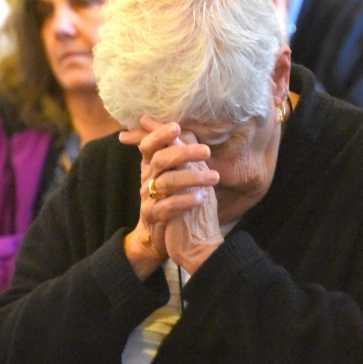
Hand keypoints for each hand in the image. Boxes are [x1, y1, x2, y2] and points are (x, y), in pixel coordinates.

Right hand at [120, 116, 219, 278]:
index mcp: (151, 165)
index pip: (149, 145)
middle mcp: (147, 179)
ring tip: (214, 178)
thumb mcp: (176, 173)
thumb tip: (184, 127)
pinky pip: (168, 207)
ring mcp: (149, 198)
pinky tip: (202, 197)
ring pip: (167, 183)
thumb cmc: (173, 199)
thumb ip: (178, 152)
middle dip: (184, 153)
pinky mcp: (154, 216)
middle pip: (160, 160)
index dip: (159, 135)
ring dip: (192, 178)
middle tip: (207, 151)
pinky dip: (186, 201)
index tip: (176, 127)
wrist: (162, 236)